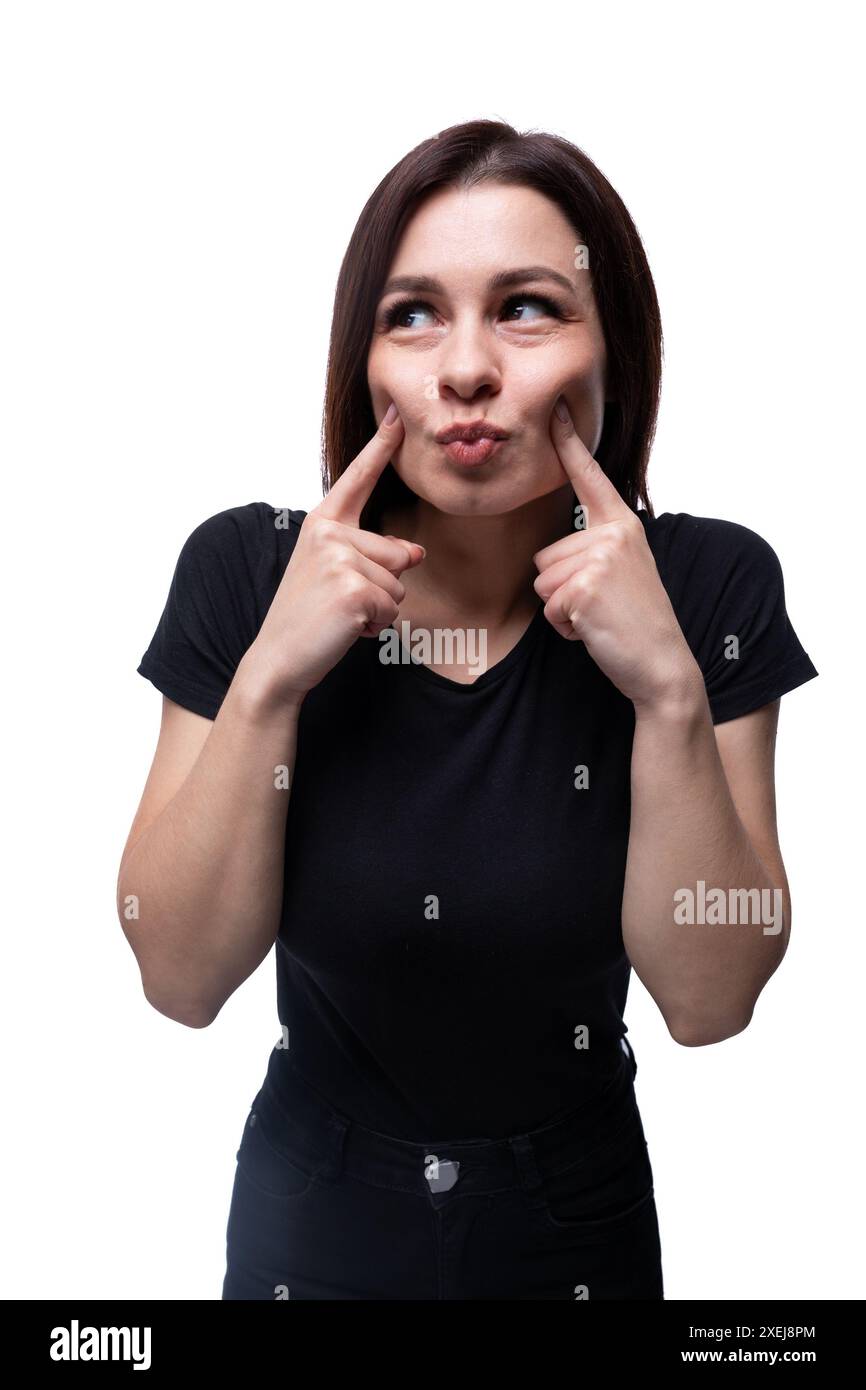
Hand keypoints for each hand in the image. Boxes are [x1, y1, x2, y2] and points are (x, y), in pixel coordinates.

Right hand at [245, 403, 424, 704]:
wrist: (278, 658)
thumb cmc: (307, 616)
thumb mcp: (338, 576)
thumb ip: (374, 556)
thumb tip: (417, 553)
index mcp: (322, 523)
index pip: (357, 480)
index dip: (381, 446)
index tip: (399, 415)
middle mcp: (328, 533)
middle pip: (397, 553)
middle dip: (382, 586)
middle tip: (339, 603)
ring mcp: (340, 559)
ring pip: (398, 584)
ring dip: (379, 609)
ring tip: (340, 615)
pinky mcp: (353, 588)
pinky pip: (392, 607)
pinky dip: (376, 625)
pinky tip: (346, 628)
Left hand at [532, 397, 701, 712]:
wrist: (663, 665)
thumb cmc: (636, 623)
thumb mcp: (622, 573)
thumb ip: (596, 550)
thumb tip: (558, 552)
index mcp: (623, 525)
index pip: (590, 477)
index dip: (569, 443)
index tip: (557, 409)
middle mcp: (614, 534)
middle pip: (544, 556)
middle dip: (561, 590)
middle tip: (602, 606)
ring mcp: (602, 558)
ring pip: (542, 581)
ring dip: (562, 610)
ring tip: (599, 617)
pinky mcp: (587, 586)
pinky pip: (549, 606)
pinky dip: (565, 628)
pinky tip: (595, 630)